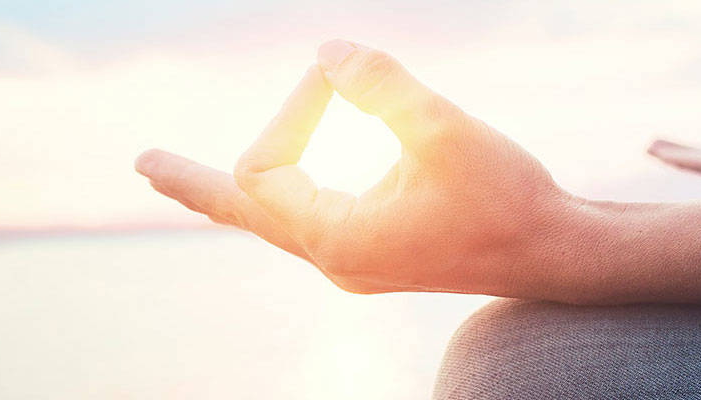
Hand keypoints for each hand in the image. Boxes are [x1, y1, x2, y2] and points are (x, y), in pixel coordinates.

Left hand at [136, 41, 584, 298]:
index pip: (267, 163)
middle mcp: (335, 259)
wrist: (558, 256)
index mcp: (335, 240)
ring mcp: (356, 261)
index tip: (344, 76)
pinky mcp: (379, 253)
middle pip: (245, 210)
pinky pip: (308, 223)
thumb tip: (328, 50)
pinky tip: (277, 188)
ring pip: (274, 221)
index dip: (294, 108)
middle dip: (195, 183)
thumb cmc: (508, 198)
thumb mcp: (444, 131)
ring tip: (182, 182)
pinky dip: (283, 197)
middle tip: (142, 163)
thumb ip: (383, 86)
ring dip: (233, 192)